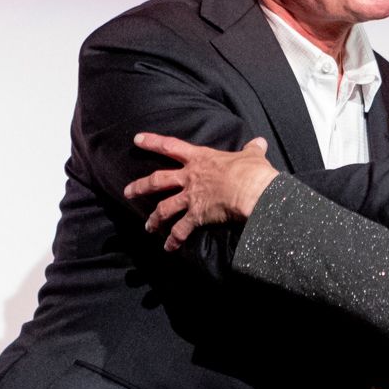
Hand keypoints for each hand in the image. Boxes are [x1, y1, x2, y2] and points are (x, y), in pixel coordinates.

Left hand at [125, 133, 280, 250]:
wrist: (252, 190)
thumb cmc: (251, 171)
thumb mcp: (251, 156)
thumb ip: (252, 150)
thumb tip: (260, 142)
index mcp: (200, 159)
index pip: (171, 146)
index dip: (152, 142)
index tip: (136, 139)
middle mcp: (190, 178)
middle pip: (158, 180)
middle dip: (141, 187)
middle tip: (128, 192)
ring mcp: (191, 198)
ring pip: (163, 208)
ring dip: (154, 218)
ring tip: (148, 227)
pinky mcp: (196, 216)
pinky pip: (180, 230)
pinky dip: (173, 240)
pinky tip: (169, 248)